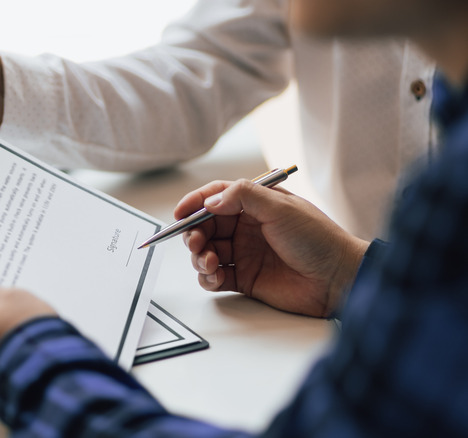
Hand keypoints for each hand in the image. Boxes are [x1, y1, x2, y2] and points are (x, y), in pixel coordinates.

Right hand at [175, 179, 368, 317]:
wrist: (338, 279)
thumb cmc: (318, 239)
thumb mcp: (280, 207)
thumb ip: (243, 196)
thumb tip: (210, 201)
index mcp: (256, 205)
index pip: (216, 198)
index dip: (195, 203)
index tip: (180, 214)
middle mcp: (247, 228)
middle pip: (206, 227)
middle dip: (193, 234)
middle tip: (194, 242)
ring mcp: (245, 253)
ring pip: (206, 252)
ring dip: (199, 257)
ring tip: (210, 262)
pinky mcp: (245, 279)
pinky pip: (215, 277)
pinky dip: (207, 277)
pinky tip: (215, 276)